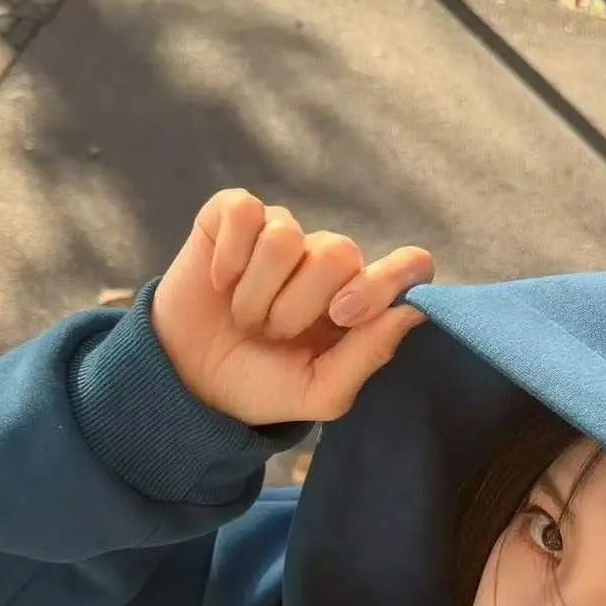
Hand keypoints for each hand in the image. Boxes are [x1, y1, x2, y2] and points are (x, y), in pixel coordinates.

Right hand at [150, 189, 432, 425]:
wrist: (191, 383)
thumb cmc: (262, 386)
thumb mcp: (321, 392)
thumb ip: (369, 353)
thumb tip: (414, 310)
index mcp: (360, 300)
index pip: (410, 266)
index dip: (385, 281)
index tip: (344, 315)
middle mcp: (327, 260)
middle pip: (339, 252)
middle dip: (297, 306)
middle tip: (271, 334)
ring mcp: (283, 232)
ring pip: (285, 237)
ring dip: (257, 291)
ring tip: (244, 316)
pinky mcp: (236, 215)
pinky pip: (245, 213)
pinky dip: (229, 258)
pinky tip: (221, 282)